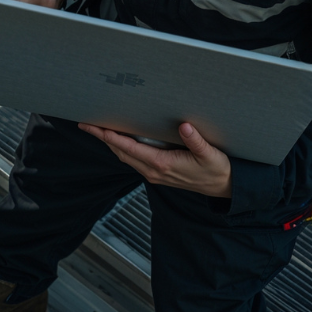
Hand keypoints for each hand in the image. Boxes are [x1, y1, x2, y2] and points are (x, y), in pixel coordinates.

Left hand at [81, 120, 231, 196]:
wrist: (223, 186)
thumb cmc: (217, 170)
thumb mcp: (210, 155)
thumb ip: (196, 141)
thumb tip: (185, 126)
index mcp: (163, 165)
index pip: (130, 149)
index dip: (111, 137)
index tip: (97, 127)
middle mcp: (154, 171)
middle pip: (121, 153)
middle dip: (103, 139)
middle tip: (87, 124)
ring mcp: (154, 174)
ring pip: (125, 158)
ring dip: (110, 144)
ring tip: (98, 130)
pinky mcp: (158, 173)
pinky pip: (133, 160)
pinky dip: (122, 149)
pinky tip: (119, 140)